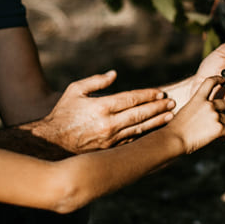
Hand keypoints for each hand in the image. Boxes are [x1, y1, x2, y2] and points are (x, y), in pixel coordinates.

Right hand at [30, 70, 175, 152]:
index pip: (131, 99)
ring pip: (139, 129)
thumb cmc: (63, 113)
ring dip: (156, 122)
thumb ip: (96, 81)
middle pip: (140, 114)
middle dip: (158, 108)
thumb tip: (114, 74)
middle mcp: (109, 123)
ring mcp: (111, 138)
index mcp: (102, 106)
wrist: (53, 142)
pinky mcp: (110, 149)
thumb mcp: (74, 90)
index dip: (148, 95)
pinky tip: (154, 131)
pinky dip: (144, 135)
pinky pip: (131, 140)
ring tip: (169, 116)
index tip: (160, 92)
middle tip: (172, 103)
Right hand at [168, 76, 224, 153]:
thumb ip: (197, 107)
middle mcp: (208, 105)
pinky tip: (220, 138)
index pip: (210, 82)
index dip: (218, 79)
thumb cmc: (176, 128)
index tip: (223, 79)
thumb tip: (206, 112)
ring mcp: (215, 116)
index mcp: (198, 98)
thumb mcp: (185, 110)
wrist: (174, 139)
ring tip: (216, 132)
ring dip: (223, 125)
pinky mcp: (219, 128)